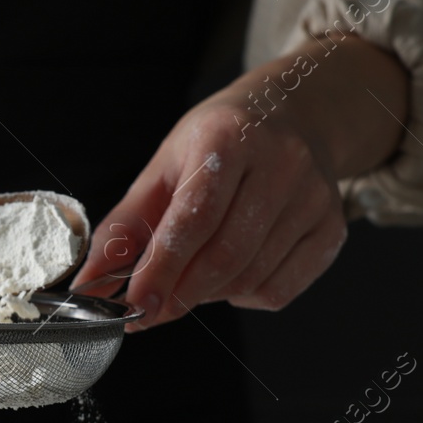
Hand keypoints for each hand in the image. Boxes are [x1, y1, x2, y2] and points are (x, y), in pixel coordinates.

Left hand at [70, 36, 408, 328]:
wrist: (292, 114)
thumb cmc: (220, 142)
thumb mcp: (166, 166)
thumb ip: (126, 225)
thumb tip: (91, 281)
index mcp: (229, 138)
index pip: (195, 217)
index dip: (162, 268)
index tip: (135, 304)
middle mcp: (281, 163)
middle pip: (226, 254)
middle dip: (180, 292)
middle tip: (150, 308)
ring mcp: (314, 196)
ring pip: (251, 277)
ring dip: (208, 294)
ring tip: (190, 277)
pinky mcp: (332, 227)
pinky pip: (280, 289)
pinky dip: (244, 296)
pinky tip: (232, 272)